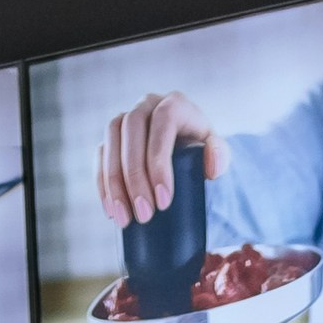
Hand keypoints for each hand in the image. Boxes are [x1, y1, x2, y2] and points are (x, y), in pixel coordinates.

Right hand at [97, 93, 222, 227]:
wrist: (191, 152)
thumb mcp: (220, 154)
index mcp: (175, 105)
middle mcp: (146, 105)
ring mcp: (126, 119)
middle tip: (144, 214)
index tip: (164, 201)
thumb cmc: (206, 154)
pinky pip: (100, 155)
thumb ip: (222, 157)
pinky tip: (111, 210)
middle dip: (134, 176)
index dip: (158, 161)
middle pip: (131, 131)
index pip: (162, 124)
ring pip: (110, 141)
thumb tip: (211, 166)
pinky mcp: (112, 137)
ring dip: (114, 182)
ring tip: (123, 218)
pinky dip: (103, 183)